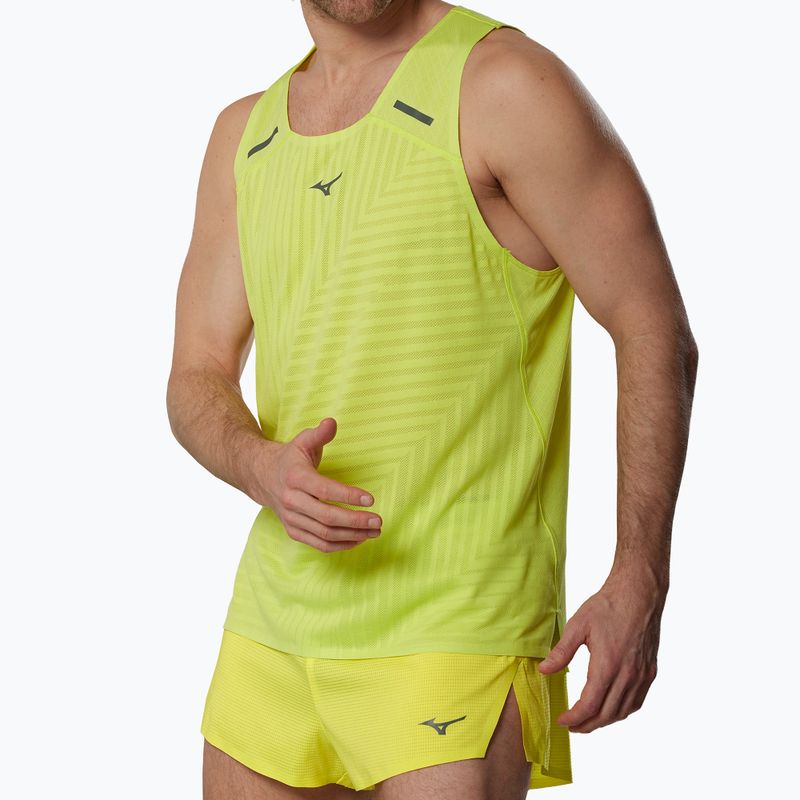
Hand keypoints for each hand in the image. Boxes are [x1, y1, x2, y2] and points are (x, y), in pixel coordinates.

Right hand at [254, 417, 382, 552]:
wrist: (261, 476)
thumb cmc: (290, 458)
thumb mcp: (303, 441)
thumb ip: (320, 433)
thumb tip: (332, 422)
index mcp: (296, 478)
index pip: (325, 490)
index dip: (348, 495)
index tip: (370, 499)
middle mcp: (291, 501)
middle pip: (327, 517)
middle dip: (356, 521)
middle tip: (378, 521)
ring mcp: (291, 519)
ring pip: (325, 534)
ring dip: (352, 535)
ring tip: (374, 531)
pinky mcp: (293, 531)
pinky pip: (319, 544)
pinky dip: (340, 545)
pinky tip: (359, 539)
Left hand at [537, 570, 664, 731]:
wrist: (639, 593)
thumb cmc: (607, 606)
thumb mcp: (578, 625)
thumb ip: (561, 652)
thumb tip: (544, 670)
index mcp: (607, 665)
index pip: (589, 705)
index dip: (575, 718)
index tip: (563, 720)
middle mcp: (628, 675)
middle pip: (606, 714)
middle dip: (587, 725)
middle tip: (572, 726)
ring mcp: (642, 675)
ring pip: (623, 711)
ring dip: (605, 720)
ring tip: (588, 720)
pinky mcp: (650, 671)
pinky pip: (636, 701)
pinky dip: (622, 710)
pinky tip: (611, 707)